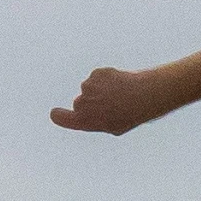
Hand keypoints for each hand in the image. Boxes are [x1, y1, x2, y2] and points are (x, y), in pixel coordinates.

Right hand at [49, 67, 168, 134]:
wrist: (144, 95)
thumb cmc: (130, 115)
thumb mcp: (113, 126)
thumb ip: (97, 120)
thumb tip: (93, 114)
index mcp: (84, 120)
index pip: (60, 117)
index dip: (58, 115)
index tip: (56, 113)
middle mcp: (81, 103)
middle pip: (79, 102)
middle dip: (90, 103)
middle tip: (111, 106)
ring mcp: (88, 87)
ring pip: (90, 89)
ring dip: (100, 91)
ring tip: (119, 95)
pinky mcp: (96, 74)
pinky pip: (98, 78)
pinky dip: (107, 80)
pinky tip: (120, 84)